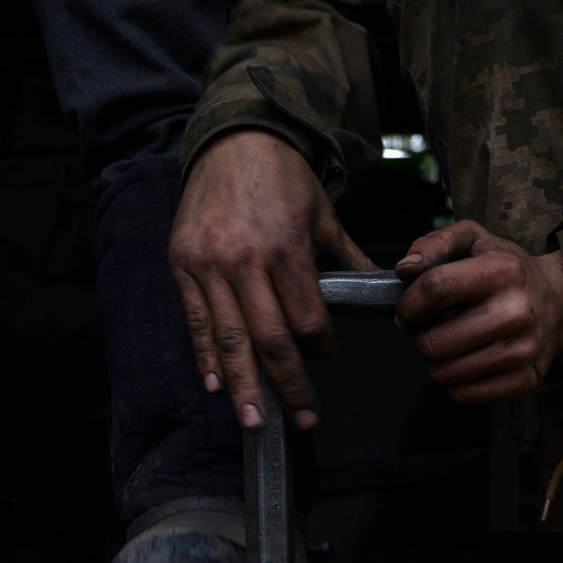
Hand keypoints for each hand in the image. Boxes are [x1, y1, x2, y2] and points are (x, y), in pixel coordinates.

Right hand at [170, 128, 373, 429]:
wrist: (234, 140)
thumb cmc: (282, 176)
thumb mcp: (323, 212)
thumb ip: (347, 255)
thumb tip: (378, 286)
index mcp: (287, 249)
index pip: (307, 320)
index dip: (320, 349)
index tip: (324, 356)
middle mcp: (246, 261)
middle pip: (270, 341)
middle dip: (288, 387)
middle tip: (303, 420)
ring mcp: (210, 266)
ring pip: (230, 340)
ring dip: (244, 388)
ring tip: (255, 423)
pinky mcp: (184, 265)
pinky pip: (196, 322)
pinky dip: (206, 357)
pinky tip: (216, 386)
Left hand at [393, 220, 562, 403]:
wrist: (559, 301)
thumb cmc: (505, 269)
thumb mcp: (474, 239)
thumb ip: (435, 243)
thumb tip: (404, 269)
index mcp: (502, 271)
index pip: (434, 290)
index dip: (409, 305)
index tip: (408, 312)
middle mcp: (516, 312)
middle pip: (433, 342)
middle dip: (420, 337)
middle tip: (432, 329)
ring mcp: (523, 350)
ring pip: (443, 373)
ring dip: (436, 361)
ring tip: (450, 344)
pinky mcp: (526, 380)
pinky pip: (463, 394)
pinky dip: (455, 382)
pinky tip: (466, 361)